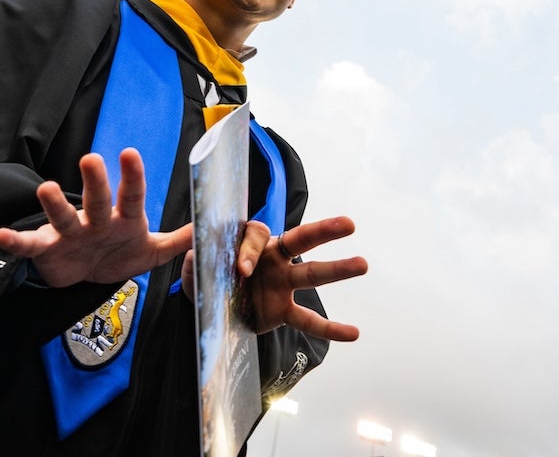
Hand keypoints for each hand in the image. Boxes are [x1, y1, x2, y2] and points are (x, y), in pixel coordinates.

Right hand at [0, 148, 192, 287]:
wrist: (85, 275)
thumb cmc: (119, 253)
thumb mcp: (152, 251)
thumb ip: (179, 240)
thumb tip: (208, 228)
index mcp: (123, 219)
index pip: (131, 195)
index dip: (132, 176)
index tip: (130, 153)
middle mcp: (95, 220)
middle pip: (96, 199)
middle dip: (95, 181)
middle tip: (92, 158)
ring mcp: (69, 233)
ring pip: (61, 217)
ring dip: (53, 204)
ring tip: (45, 189)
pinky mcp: (47, 249)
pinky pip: (29, 246)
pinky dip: (15, 241)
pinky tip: (1, 235)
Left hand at [180, 216, 367, 340]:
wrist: (208, 306)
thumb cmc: (204, 275)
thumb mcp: (195, 263)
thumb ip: (197, 256)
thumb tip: (198, 254)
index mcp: (250, 241)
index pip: (257, 235)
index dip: (250, 250)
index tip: (241, 270)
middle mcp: (272, 258)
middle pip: (301, 240)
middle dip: (324, 231)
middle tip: (349, 224)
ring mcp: (282, 284)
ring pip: (312, 275)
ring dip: (338, 270)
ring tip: (363, 264)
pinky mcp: (281, 311)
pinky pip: (308, 320)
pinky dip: (330, 328)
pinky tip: (354, 333)